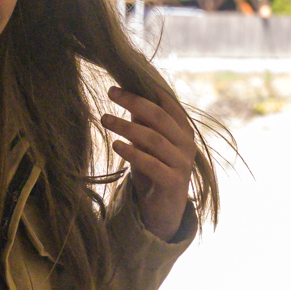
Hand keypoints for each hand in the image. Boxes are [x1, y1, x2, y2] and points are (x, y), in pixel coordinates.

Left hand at [104, 88, 194, 240]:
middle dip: (134, 101)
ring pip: (154, 139)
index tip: (126, 77)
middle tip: (110, 92)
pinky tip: (115, 144)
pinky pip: (151, 164)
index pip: (168, 103)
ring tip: (104, 118)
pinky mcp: (173, 183)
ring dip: (126, 126)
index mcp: (183, 130)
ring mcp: (182, 164)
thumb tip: (126, 91)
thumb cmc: (153, 172)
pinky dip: (132, 153)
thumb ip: (142, 121)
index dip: (148, 88)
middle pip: (160, 117)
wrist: (163, 212)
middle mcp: (187, 144)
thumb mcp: (146, 144)